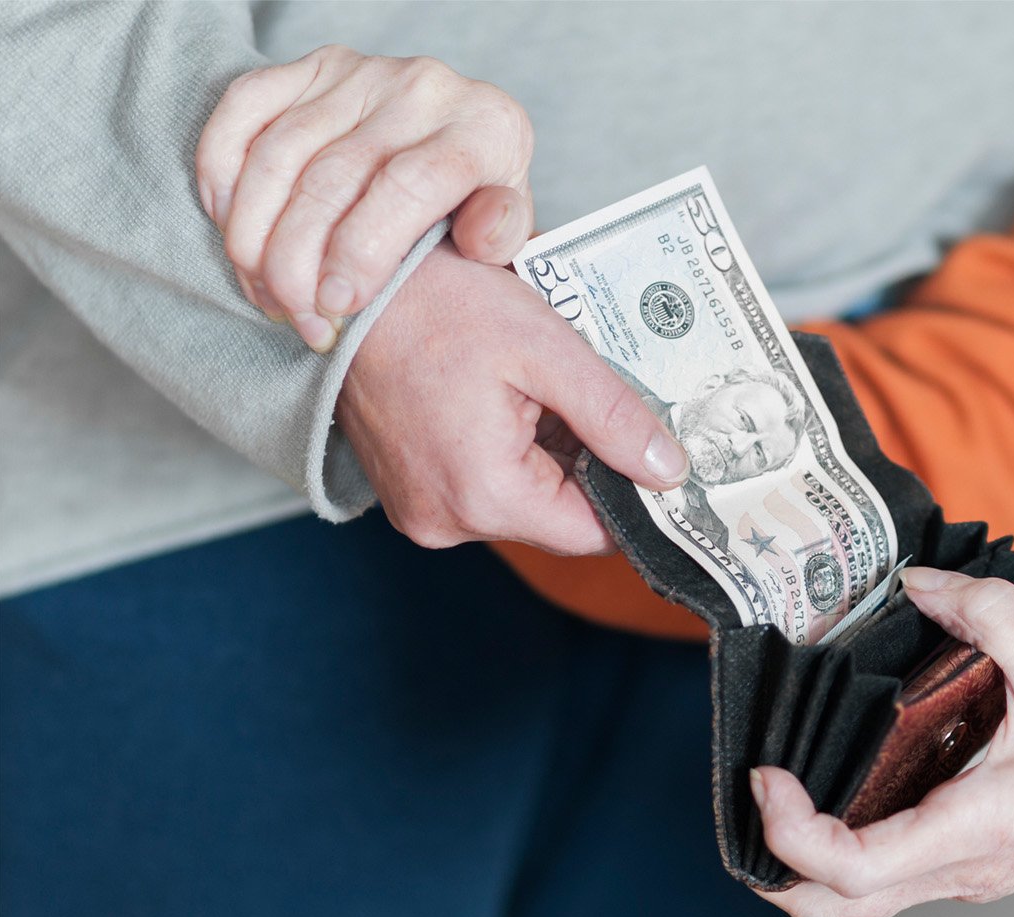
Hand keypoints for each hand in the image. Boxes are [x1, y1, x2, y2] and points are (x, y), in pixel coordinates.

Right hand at [196, 45, 533, 351]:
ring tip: (265, 290)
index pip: (407, 188)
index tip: (336, 306)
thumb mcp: (509, 217)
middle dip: (299, 262)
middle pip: (332, 178)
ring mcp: (361, 72)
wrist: (461, 128)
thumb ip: (502, 233)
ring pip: (279, 153)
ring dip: (256, 233)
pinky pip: (244, 108)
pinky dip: (223, 171)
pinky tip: (230, 225)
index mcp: (483, 129)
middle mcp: (421, 89)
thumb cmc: (480, 193)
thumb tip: (480, 239)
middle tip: (298, 317)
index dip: (361, 253)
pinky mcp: (311, 65)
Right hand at [339, 240, 688, 553]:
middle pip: (559, 516)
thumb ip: (615, 416)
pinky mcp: (409, 491)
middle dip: (587, 461)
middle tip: (590, 396)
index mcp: (485, 496)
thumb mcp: (546, 350)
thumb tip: (669, 472)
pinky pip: (484, 485)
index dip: (633, 492)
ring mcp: (421, 510)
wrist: (344, 286)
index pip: (595, 533)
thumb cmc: (434, 305)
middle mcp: (447, 521)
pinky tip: (505, 396)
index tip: (653, 450)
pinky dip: (508, 449)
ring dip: (548, 451)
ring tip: (538, 387)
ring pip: (524, 500)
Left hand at [751, 568, 1013, 916]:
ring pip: (860, 899)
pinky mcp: (982, 859)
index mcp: (973, 831)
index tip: (768, 773)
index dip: (787, 830)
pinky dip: (853, 839)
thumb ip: (987, 613)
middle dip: (775, 864)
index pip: (847, 869)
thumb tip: (923, 583)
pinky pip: (895, 871)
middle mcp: (963, 868)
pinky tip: (856, 774)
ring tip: (790, 780)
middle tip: (759, 792)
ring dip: (809, 855)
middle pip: (832, 910)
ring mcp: (972, 871)